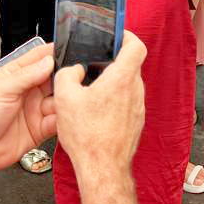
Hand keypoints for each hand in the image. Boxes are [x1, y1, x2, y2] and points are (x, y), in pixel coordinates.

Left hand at [0, 42, 57, 176]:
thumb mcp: (1, 89)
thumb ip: (27, 75)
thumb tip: (49, 61)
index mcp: (15, 75)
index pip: (39, 58)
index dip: (54, 53)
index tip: (69, 52)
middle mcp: (27, 90)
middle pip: (54, 78)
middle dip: (66, 77)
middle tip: (75, 77)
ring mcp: (35, 109)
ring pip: (59, 99)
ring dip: (66, 99)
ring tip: (70, 98)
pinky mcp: (41, 128)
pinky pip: (58, 120)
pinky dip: (64, 118)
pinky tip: (65, 116)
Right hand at [53, 31, 146, 179]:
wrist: (103, 169)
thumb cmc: (87, 135)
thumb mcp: (65, 98)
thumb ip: (67, 75)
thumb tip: (74, 70)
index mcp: (122, 79)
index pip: (136, 46)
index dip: (128, 36)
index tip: (117, 34)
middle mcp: (135, 92)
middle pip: (130, 66)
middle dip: (112, 62)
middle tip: (93, 65)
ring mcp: (138, 108)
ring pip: (128, 86)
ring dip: (112, 83)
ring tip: (90, 91)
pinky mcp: (136, 123)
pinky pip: (127, 103)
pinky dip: (114, 101)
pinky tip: (96, 112)